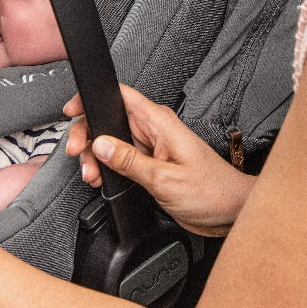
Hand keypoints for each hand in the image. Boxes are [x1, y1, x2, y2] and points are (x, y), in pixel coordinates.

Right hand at [64, 85, 254, 236]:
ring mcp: (152, 147)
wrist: (233, 212)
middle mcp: (154, 130)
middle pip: (109, 120)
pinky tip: (103, 179)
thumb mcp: (165, 179)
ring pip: (111, 141)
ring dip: (96, 157)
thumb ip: (129, 161)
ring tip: (93, 175)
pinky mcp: (151, 164)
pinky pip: (121, 158)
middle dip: (88, 137)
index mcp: (159, 122)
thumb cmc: (213, 192)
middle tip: (78, 154)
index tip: (73, 112)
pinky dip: (108, 168)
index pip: (120, 95)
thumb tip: (101, 145)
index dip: (92, 99)